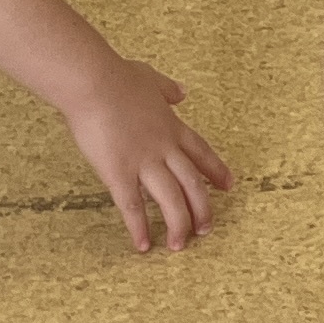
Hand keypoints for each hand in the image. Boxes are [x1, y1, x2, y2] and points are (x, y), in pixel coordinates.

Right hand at [59, 47, 234, 252]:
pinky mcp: (119, 173)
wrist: (94, 82)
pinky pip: (132, 207)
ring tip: (179, 245)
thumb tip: (182, 92)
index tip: (229, 186)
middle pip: (191, 183)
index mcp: (171, 126)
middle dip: (202, 208)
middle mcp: (164, 148)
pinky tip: (143, 245)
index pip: (200, 153)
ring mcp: (143, 162)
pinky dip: (139, 228)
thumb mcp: (150, 78)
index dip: (216, 171)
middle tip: (207, 228)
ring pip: (170, 199)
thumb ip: (167, 89)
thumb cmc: (117, 77)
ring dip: (178, 224)